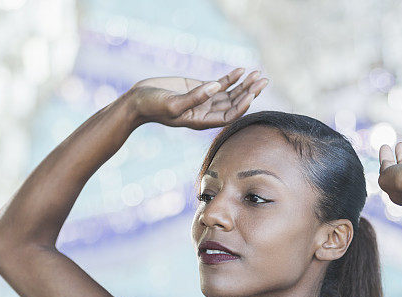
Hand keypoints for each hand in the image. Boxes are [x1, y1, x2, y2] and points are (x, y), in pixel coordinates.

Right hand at [127, 67, 268, 129]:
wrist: (138, 100)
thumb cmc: (152, 105)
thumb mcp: (173, 103)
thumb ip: (195, 97)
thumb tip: (216, 86)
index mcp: (202, 121)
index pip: (229, 116)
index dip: (242, 106)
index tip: (252, 94)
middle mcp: (207, 112)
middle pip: (234, 104)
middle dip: (249, 92)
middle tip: (263, 80)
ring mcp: (204, 100)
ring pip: (230, 93)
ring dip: (244, 84)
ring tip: (258, 74)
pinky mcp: (199, 88)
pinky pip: (220, 84)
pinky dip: (232, 78)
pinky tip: (242, 70)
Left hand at [378, 141, 401, 205]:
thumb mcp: (386, 177)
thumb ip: (384, 170)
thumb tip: (385, 163)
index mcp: (396, 192)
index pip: (388, 174)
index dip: (385, 161)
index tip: (384, 147)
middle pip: (401, 169)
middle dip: (399, 157)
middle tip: (399, 144)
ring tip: (401, 143)